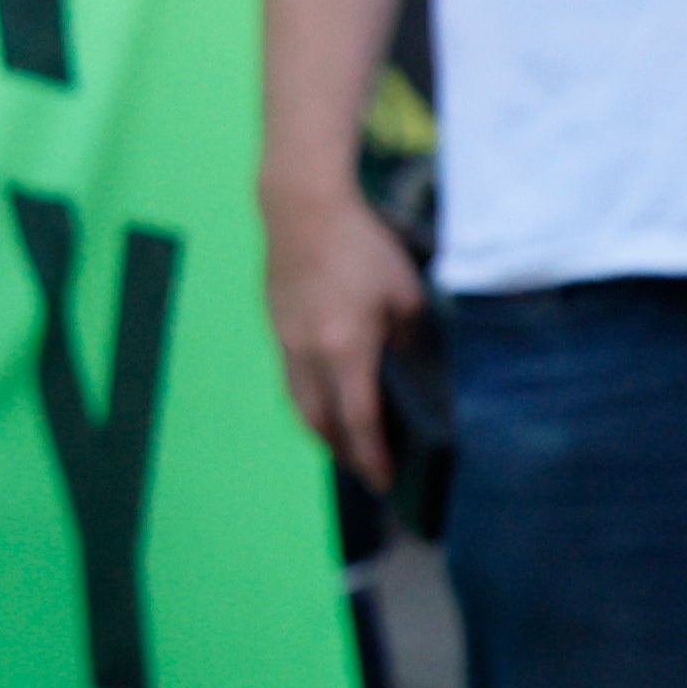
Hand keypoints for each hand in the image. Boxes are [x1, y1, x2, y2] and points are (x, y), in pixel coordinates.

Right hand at [263, 173, 428, 482]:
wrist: (301, 207)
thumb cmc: (359, 244)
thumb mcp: (404, 290)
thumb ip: (410, 333)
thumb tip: (410, 360)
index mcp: (344, 349)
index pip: (358, 420)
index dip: (372, 456)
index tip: (385, 480)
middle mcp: (308, 354)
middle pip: (319, 422)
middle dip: (342, 452)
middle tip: (365, 469)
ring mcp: (285, 339)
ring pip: (298, 402)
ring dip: (320, 429)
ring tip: (342, 441)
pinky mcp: (275, 323)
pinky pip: (290, 376)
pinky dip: (308, 397)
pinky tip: (324, 392)